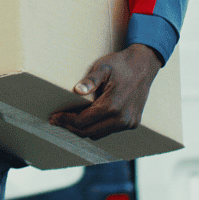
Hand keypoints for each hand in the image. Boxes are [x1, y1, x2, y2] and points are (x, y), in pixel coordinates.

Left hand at [49, 43, 163, 139]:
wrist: (144, 66)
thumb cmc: (121, 65)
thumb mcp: (103, 67)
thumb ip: (90, 80)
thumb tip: (77, 90)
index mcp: (113, 106)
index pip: (82, 122)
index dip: (66, 120)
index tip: (54, 117)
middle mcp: (122, 118)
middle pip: (89, 132)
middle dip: (71, 128)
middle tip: (57, 121)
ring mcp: (129, 123)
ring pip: (99, 134)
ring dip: (84, 129)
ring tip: (70, 119)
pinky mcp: (133, 123)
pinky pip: (110, 131)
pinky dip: (96, 127)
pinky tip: (87, 118)